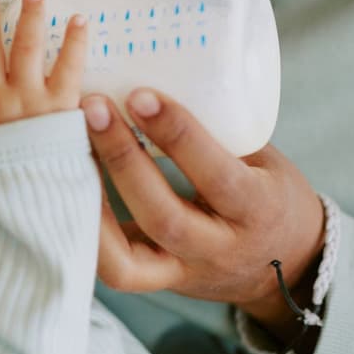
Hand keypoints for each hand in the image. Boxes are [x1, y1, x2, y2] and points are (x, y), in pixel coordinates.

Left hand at [81, 89, 324, 340]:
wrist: (289, 268)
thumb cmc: (269, 195)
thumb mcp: (263, 161)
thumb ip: (219, 132)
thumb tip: (160, 70)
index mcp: (257, 209)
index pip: (216, 175)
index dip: (178, 136)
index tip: (140, 94)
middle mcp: (220, 248)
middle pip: (164, 216)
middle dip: (123, 160)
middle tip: (93, 108)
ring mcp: (185, 272)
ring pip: (128, 258)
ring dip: (90, 202)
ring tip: (64, 150)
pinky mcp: (158, 283)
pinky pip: (115, 270)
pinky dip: (86, 233)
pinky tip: (65, 188)